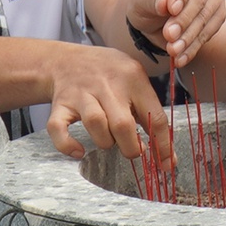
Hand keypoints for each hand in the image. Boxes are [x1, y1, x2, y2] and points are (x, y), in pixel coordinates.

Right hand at [44, 45, 168, 163]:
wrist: (67, 60)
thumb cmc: (108, 73)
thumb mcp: (133, 78)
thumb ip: (147, 108)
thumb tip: (163, 149)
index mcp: (133, 78)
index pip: (155, 116)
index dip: (163, 145)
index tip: (166, 165)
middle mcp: (107, 85)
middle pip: (122, 124)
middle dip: (131, 147)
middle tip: (133, 150)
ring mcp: (81, 94)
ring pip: (95, 124)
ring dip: (105, 142)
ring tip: (108, 141)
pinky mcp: (60, 104)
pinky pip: (59, 128)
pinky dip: (67, 145)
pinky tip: (78, 151)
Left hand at [126, 0, 225, 69]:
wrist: (155, 11)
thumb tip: (164, 3)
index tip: (171, 9)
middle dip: (184, 19)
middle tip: (169, 36)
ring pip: (208, 15)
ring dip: (190, 35)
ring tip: (172, 50)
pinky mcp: (219, 11)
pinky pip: (211, 29)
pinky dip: (195, 45)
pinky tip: (182, 57)